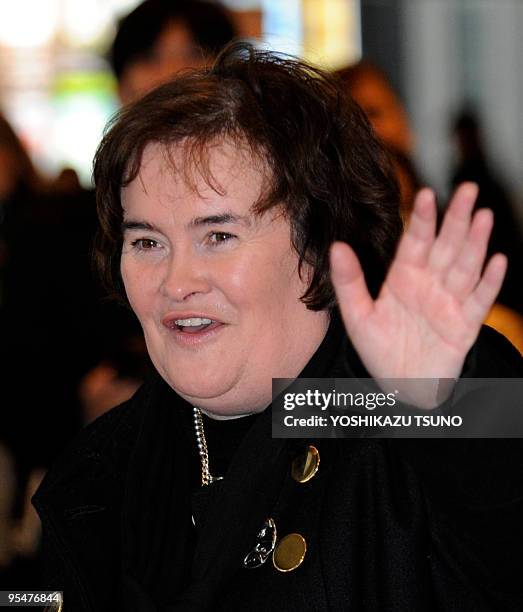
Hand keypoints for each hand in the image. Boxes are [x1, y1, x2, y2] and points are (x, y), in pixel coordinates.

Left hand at [330, 183, 505, 387]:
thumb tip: (337, 247)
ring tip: (483, 216)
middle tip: (467, 189)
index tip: (425, 194)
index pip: (415, 243)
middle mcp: (429, 285)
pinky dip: (489, 283)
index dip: (422, 220)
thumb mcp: (357, 315)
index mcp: (404, 278)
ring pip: (465, 268)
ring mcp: (449, 304)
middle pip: (446, 247)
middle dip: (456, 219)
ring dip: (475, 243)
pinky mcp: (464, 326)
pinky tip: (498, 261)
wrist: (399, 386)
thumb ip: (349, 281)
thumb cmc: (378, 349)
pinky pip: (479, 302)